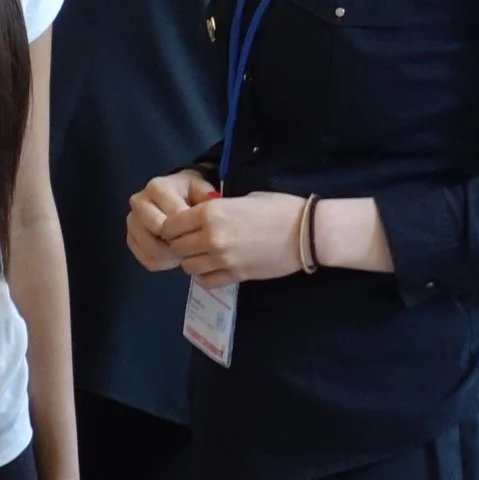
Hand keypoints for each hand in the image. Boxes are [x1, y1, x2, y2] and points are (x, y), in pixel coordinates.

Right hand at [127, 168, 215, 271]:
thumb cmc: (189, 193)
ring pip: (151, 248)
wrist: (174, 196)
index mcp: (157, 187)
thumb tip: (210, 199)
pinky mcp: (131, 238)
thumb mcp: (200, 188)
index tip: (201, 232)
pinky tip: (174, 257)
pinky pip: (146, 259)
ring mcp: (132, 221)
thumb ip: (205, 194)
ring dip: (171, 255)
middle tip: (192, 243)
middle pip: (157, 230)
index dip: (190, 229)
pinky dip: (163, 263)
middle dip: (178, 241)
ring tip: (185, 251)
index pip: (173, 216)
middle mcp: (139, 202)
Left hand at [157, 191, 306, 287]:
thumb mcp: (243, 199)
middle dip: (180, 243)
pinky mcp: (236, 276)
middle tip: (191, 240)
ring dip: (192, 260)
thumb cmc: (279, 208)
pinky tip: (216, 267)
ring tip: (204, 254)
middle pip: (177, 246)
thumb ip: (218, 209)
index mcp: (210, 213)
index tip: (181, 226)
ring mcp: (223, 259)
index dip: (173, 226)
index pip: (171, 224)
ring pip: (188, 266)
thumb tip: (204, 216)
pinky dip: (206, 275)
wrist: (307, 233)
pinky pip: (206, 281)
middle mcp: (211, 237)